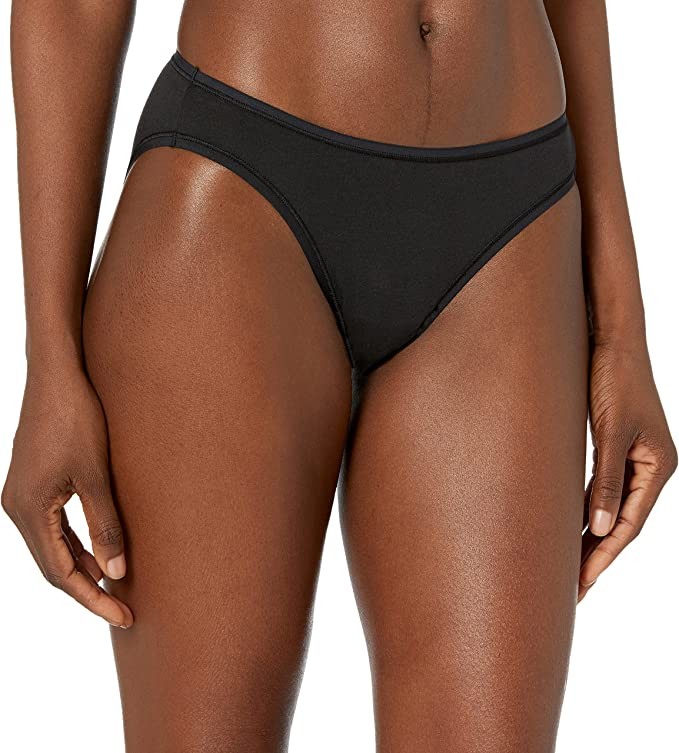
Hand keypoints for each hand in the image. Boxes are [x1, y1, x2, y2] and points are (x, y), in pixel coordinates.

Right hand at [2, 364, 132, 627]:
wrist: (56, 375)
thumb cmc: (77, 419)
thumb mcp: (96, 474)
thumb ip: (106, 524)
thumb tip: (117, 572)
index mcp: (29, 511)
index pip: (61, 574)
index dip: (93, 598)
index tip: (123, 616)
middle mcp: (17, 509)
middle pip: (54, 566)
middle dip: (88, 590)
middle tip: (125, 610)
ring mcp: (22, 497)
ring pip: (53, 548)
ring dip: (83, 568)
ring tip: (116, 587)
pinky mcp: (33, 485)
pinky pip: (53, 528)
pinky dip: (76, 544)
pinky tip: (100, 551)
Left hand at [579, 342, 676, 601]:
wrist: (612, 341)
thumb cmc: (614, 380)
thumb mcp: (610, 432)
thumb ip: (606, 481)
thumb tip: (599, 530)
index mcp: (657, 468)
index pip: (628, 525)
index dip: (603, 556)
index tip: (581, 585)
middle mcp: (649, 468)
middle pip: (621, 523)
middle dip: (596, 555)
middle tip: (571, 588)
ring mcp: (633, 458)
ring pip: (610, 508)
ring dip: (590, 535)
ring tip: (566, 567)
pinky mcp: (615, 447)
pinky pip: (602, 489)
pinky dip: (586, 510)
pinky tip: (569, 525)